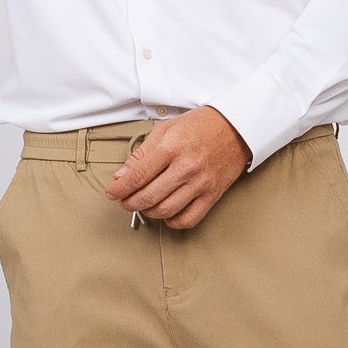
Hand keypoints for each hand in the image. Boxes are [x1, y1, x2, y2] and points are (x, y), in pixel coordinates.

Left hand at [104, 107, 251, 227]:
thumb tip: (122, 176)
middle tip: (124, 201)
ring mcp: (200, 183)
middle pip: (148, 197)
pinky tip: (167, 212)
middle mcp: (186, 167)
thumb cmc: (200, 126)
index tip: (112, 193)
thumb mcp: (165, 130)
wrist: (235, 127)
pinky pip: (188, 219)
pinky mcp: (212, 195)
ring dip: (148, 212)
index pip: (136, 176)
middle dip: (129, 203)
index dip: (119, 189)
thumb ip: (141, 154)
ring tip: (144, 204)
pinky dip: (172, 221)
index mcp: (171, 147)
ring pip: (165, 211)